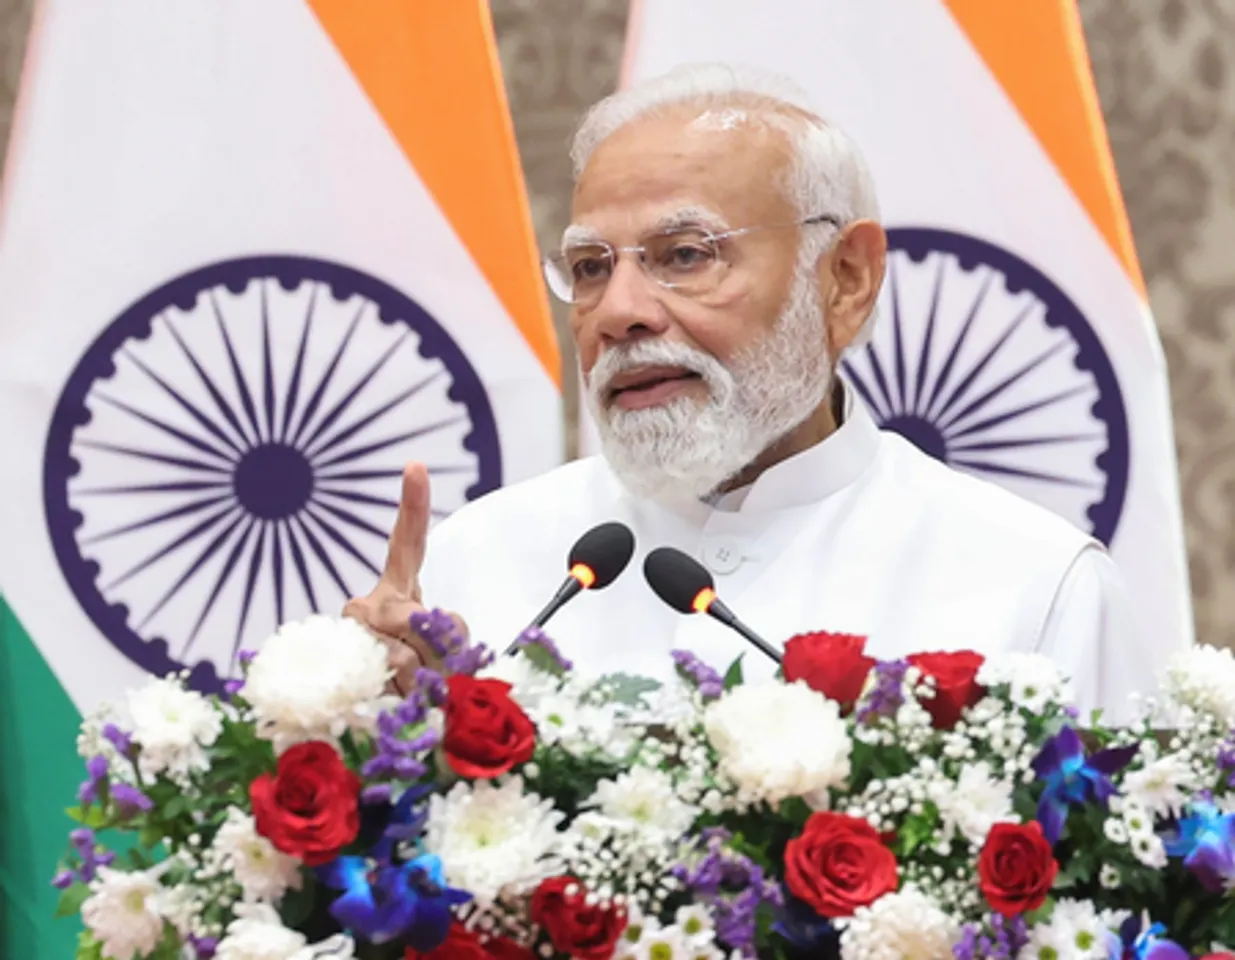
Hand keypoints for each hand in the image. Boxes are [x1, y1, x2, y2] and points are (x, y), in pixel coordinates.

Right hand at [342, 462, 467, 693]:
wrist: (366, 708)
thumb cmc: (418, 676)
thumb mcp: (444, 649)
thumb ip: (448, 638)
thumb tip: (428, 645)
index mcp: (396, 591)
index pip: (407, 545)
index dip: (412, 506)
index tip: (415, 466)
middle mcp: (367, 605)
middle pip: (415, 618)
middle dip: (436, 651)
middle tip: (436, 672)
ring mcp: (350, 635)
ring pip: (403, 658)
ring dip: (421, 683)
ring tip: (413, 691)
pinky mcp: (338, 668)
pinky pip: (383, 682)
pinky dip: (399, 697)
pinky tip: (394, 700)